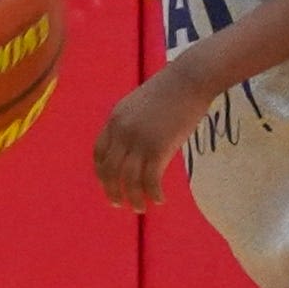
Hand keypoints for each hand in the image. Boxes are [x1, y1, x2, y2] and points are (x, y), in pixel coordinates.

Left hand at [95, 67, 203, 209]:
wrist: (189, 79)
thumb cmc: (172, 90)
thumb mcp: (141, 105)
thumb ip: (133, 124)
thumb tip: (137, 144)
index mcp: (114, 119)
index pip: (99, 152)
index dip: (102, 171)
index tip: (109, 183)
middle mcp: (121, 131)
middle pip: (110, 169)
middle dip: (112, 190)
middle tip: (119, 204)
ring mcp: (139, 140)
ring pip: (128, 178)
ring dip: (133, 197)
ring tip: (140, 208)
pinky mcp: (158, 147)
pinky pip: (151, 179)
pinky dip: (153, 193)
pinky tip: (160, 200)